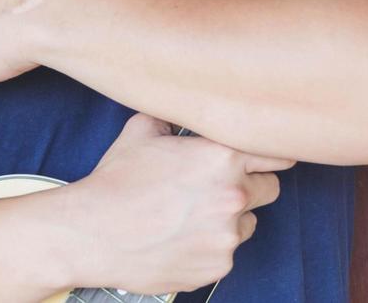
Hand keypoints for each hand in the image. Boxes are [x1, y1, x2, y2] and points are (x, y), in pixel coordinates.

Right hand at [58, 113, 295, 294]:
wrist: (89, 233)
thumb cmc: (115, 181)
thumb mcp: (143, 130)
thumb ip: (177, 114)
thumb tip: (187, 100)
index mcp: (223, 156)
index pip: (279, 154)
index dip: (270, 155)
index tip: (264, 159)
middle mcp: (233, 194)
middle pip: (270, 188)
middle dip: (250, 186)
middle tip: (218, 188)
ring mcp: (227, 235)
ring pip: (249, 222)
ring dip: (231, 219)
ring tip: (192, 216)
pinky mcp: (217, 267)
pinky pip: (227, 253)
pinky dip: (211, 248)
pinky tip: (181, 238)